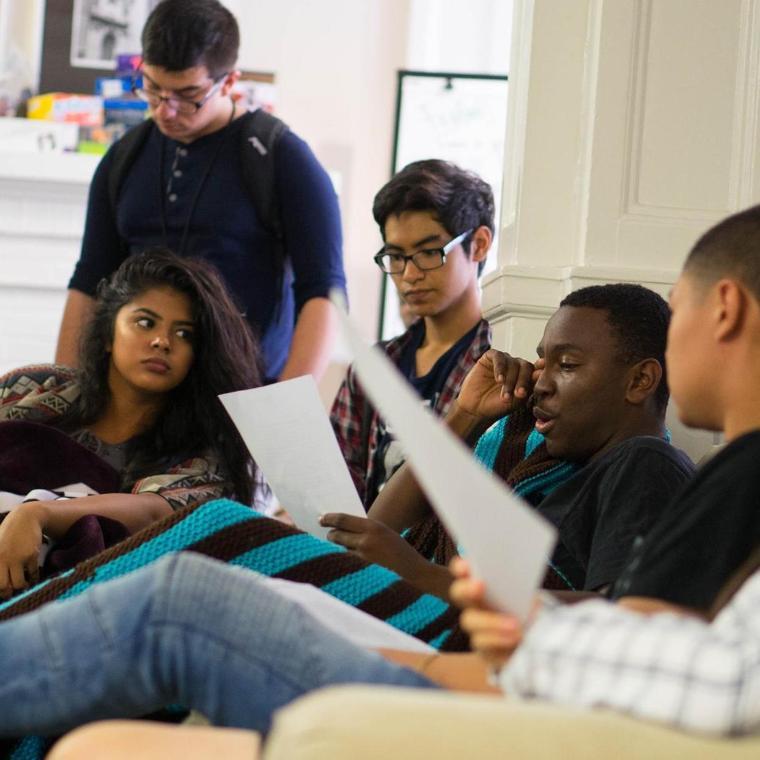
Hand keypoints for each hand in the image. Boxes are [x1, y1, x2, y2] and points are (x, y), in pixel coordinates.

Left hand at [0, 503, 43, 598]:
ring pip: (19, 584)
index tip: (4, 591)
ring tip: (23, 584)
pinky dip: (33, 578)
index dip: (0, 591)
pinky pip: (32, 574)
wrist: (26, 518)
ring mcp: (17, 558)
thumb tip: (2, 581)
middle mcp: (2, 559)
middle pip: (4, 587)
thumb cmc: (8, 533)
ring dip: (22, 587)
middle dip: (8, 593)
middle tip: (11, 592)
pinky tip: (32, 576)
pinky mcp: (31, 555)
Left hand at [320, 513, 427, 578]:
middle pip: (337, 535)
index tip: (321, 518)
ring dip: (339, 548)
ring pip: (341, 550)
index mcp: (374, 527)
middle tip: (328, 534)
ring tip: (342, 547)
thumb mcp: (385, 534)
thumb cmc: (400, 552)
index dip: (329, 518)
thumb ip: (366, 530)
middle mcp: (366, 541)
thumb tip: (342, 529)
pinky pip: (348, 562)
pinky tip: (348, 560)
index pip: (343, 519)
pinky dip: (346, 560)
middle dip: (331, 534)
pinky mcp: (362, 572)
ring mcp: (363, 558)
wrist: (416, 574)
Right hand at [449, 557, 527, 671]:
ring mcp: (475, 627)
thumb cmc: (525, 612)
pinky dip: (500, 639)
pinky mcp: (483, 648)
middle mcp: (473, 604)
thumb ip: (519, 586)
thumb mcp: (526, 596)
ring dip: (491, 621)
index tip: (465, 565)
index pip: (462, 572)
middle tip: (479, 585)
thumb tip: (521, 583)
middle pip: (458, 593)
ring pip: (469, 620)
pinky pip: (483, 643)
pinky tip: (515, 637)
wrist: (532, 644)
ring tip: (514, 624)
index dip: (460, 567)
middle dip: (466, 588)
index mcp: (481, 585)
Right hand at [456, 350, 535, 423]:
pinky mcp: (490, 357)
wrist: (476, 409)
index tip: (541, 375)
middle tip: (518, 395)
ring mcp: (503, 360)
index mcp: (526, 375)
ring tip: (505, 394)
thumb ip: (529, 385)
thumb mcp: (517, 398)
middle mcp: (516, 365)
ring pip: (512, 363)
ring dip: (510, 380)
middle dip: (522, 381)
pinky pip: (498, 357)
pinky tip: (499, 380)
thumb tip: (541, 371)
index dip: (539, 371)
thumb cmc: (498, 406)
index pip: (536, 369)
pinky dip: (500, 368)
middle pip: (526, 366)